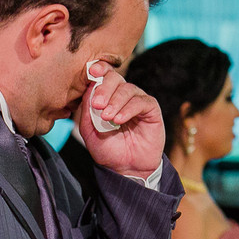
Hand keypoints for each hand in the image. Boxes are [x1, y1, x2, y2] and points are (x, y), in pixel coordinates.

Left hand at [79, 61, 165, 177]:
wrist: (126, 168)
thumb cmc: (108, 149)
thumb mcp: (90, 131)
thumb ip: (87, 111)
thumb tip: (88, 89)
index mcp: (107, 97)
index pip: (103, 76)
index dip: (99, 70)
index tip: (92, 72)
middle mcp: (122, 96)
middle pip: (115, 78)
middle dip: (104, 88)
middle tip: (98, 105)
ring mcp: (137, 101)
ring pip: (127, 89)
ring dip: (116, 102)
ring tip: (108, 118)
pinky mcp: (151, 109)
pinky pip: (141, 102)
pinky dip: (128, 109)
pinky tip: (119, 120)